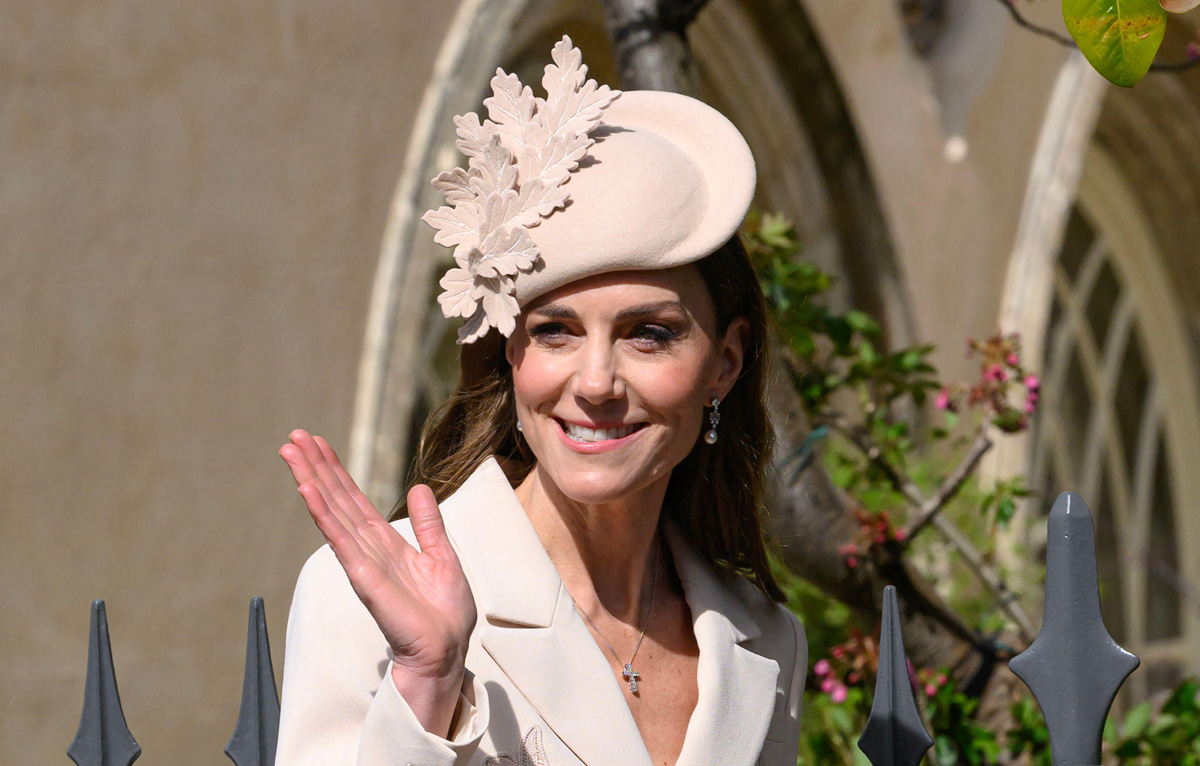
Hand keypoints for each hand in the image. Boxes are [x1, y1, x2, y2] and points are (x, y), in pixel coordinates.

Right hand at [280, 430, 476, 733]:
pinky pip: (341, 540)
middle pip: (336, 499)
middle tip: (292, 438)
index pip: (354, 499)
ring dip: (310, 481)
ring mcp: (363, 561)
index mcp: (385, 542)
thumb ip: (429, 524)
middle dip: (315, 468)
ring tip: (291, 453)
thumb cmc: (444, 612)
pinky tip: (308, 491)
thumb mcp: (442, 556)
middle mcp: (368, 547)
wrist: (446, 649)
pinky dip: (324, 514)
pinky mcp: (365, 577)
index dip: (336, 471)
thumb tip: (419, 488)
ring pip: (332, 512)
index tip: (318, 444)